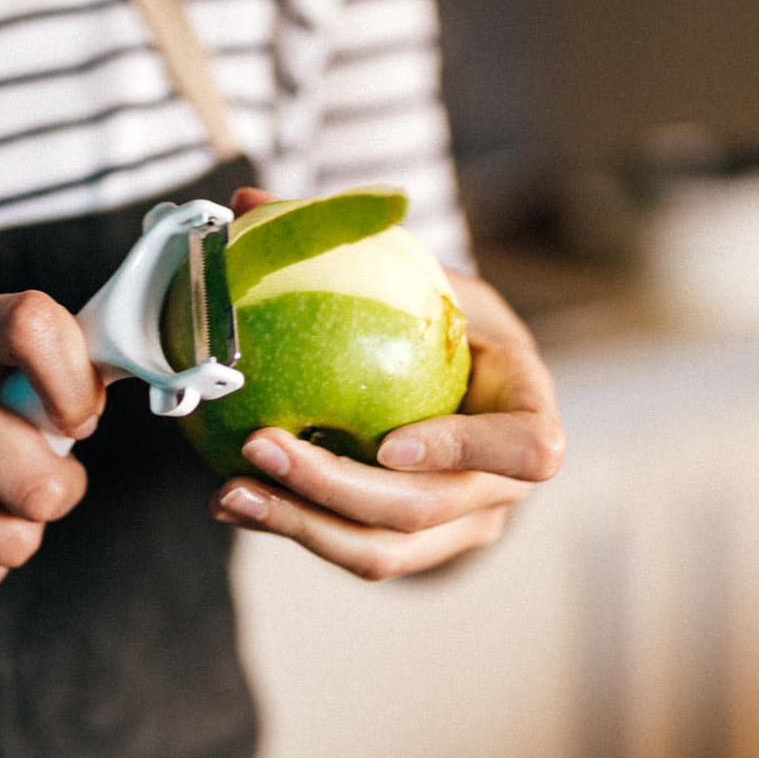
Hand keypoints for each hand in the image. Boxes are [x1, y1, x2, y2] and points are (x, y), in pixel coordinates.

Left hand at [209, 189, 565, 579]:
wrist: (460, 384)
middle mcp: (501, 486)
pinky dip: (294, 530)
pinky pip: (354, 554)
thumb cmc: (441, 319)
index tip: (389, 443)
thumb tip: (248, 203)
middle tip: (260, 446)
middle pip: (426, 509)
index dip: (466, 453)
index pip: (528, 450)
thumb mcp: (420, 274)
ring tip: (229, 493)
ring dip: (301, 525)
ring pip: (384, 551)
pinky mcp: (414, 551)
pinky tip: (235, 501)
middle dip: (338, 488)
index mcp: (526, 411)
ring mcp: (460, 529)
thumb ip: (350, 243)